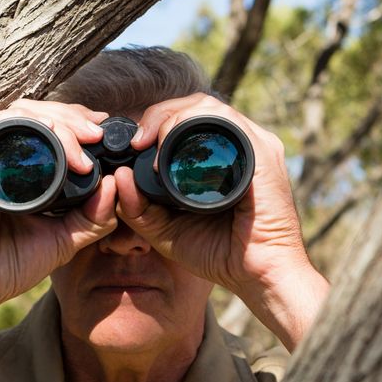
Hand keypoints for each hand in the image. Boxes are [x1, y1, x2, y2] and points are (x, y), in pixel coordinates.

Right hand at [0, 99, 120, 324]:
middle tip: (96, 134)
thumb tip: (114, 186)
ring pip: (18, 114)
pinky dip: (24, 128)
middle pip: (36, 113)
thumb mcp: (64, 239)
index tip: (103, 131)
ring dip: (55, 121)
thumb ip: (93, 217)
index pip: (48, 126)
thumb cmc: (10, 265)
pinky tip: (52, 141)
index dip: (76, 121)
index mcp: (20, 168)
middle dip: (72, 116)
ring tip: (83, 142)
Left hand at [115, 94, 328, 348]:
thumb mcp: (167, 231)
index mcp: (221, 157)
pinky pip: (223, 121)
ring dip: (170, 117)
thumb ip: (140, 208)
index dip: (155, 123)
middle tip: (136, 141)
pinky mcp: (262, 152)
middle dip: (157, 115)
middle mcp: (238, 144)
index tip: (132, 146)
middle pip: (193, 106)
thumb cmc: (219, 255)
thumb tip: (119, 176)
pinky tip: (170, 144)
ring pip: (205, 107)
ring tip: (148, 143)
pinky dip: (191, 124)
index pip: (185, 120)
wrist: (257, 275)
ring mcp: (253, 144)